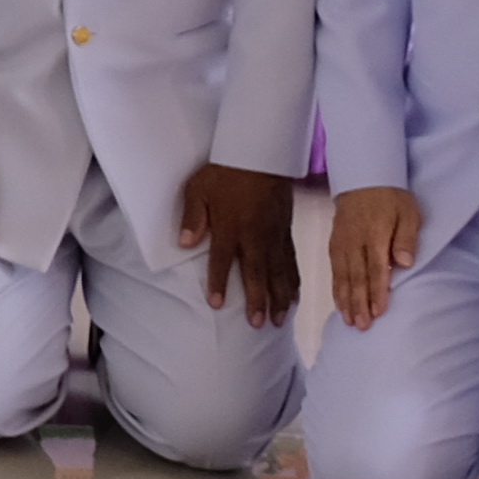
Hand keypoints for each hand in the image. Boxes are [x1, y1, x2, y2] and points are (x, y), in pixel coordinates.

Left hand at [180, 163, 298, 327]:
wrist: (260, 154)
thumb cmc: (224, 172)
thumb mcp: (199, 190)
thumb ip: (192, 218)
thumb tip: (183, 243)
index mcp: (230, 227)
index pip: (221, 260)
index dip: (218, 283)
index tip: (216, 303)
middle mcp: (255, 235)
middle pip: (256, 273)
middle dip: (257, 301)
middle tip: (259, 324)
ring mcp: (274, 235)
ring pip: (278, 272)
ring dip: (279, 297)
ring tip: (280, 319)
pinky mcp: (286, 231)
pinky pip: (291, 261)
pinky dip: (293, 280)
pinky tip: (294, 295)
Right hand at [329, 186, 425, 330]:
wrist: (364, 178)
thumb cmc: (391, 198)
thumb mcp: (409, 213)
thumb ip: (406, 238)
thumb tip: (405, 262)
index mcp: (375, 235)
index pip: (376, 268)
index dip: (377, 291)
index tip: (379, 311)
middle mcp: (354, 242)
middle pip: (356, 277)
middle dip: (359, 303)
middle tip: (362, 325)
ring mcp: (341, 244)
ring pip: (342, 276)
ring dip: (346, 300)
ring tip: (349, 320)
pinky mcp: (334, 244)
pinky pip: (334, 270)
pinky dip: (336, 288)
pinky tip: (339, 302)